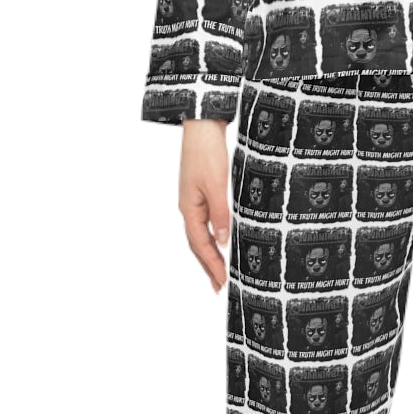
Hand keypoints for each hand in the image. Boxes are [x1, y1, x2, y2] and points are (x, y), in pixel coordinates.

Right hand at [178, 117, 233, 291]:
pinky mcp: (201, 191)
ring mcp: (193, 199)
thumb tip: (223, 241)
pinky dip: (212, 235)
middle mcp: (189, 207)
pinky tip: (220, 240)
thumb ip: (221, 214)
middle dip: (208, 266)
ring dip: (209, 254)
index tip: (222, 283)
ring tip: (218, 271)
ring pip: (200, 234)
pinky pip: (205, 220)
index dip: (212, 265)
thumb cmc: (206, 152)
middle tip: (218, 287)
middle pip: (197, 244)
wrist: (201, 126)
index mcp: (189, 208)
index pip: (201, 245)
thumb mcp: (217, 186)